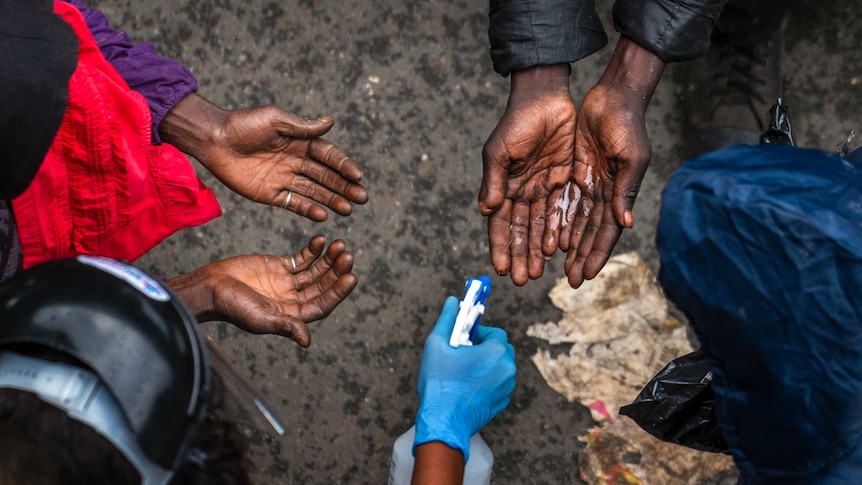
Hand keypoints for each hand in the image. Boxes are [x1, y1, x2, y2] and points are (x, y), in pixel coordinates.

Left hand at [160, 94, 367, 221]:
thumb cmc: (243, 124)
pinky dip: (308, 210)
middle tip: (362, 198)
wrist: (213, 140)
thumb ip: (302, 126)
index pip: (328, 156)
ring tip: (348, 210)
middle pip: (325, 177)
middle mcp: (296, 161)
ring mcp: (284, 179)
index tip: (358, 175)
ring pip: (314, 192)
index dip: (343, 166)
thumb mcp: (274, 119)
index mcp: (300, 142)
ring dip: (332, 200)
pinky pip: (293, 203)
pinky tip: (323, 215)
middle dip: (344, 187)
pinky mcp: (270, 194)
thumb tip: (330, 123)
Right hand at [167, 235, 356, 346]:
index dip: (338, 292)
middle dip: (336, 271)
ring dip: (329, 258)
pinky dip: (313, 249)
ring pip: (316, 270)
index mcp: (293, 316)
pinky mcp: (280, 266)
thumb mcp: (259, 318)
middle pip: (322, 285)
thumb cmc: (232, 307)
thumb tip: (307, 341)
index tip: (351, 276)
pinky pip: (302, 258)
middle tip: (348, 255)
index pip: (323, 304)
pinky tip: (322, 239)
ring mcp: (288, 283)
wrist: (210, 287)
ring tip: (339, 244)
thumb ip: (285, 326)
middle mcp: (294, 300)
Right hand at [414, 296, 515, 460]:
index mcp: (496, 351)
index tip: (464, 340)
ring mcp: (506, 388)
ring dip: (486, 365)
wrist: (444, 421)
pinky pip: (499, 384)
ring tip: (463, 372)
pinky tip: (467, 387)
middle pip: (501, 349)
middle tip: (463, 355)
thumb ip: (448, 319)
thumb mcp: (437, 345)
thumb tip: (452, 302)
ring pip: (500, 367)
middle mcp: (507, 369)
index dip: (478, 334)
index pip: (495, 332)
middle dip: (484, 348)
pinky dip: (488, 382)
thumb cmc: (440, 383)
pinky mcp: (502, 402)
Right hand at [479, 65, 575, 285]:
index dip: (499, 246)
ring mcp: (543, 188)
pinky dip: (559, 230)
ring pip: (541, 226)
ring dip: (538, 249)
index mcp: (503, 187)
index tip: (499, 269)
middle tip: (521, 280)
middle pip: (520, 231)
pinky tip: (559, 248)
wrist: (546, 98)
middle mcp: (522, 192)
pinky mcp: (564, 181)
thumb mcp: (500, 151)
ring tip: (538, 271)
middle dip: (520, 255)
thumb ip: (494, 181)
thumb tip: (485, 210)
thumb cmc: (517, 123)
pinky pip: (561, 211)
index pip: (499, 224)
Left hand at [561, 37, 665, 287]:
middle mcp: (602, 193)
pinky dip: (555, 220)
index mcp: (618, 193)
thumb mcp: (630, 158)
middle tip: (568, 281)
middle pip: (587, 232)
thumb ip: (624, 191)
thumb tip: (624, 224)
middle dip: (579, 256)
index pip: (605, 231)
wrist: (613, 96)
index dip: (596, 253)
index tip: (585, 275)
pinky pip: (561, 200)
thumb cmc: (627, 125)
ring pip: (572, 221)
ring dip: (564, 244)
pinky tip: (546, 238)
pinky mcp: (571, 171)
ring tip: (552, 265)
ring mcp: (586, 183)